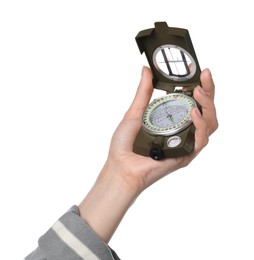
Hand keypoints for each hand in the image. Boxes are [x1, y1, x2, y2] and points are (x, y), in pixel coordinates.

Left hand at [107, 66, 217, 191]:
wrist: (120, 166)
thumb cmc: (126, 144)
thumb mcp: (136, 112)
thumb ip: (144, 92)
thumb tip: (146, 70)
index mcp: (173, 120)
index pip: (193, 102)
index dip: (201, 87)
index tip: (200, 72)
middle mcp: (182, 131)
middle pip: (206, 111)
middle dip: (209, 92)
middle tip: (204, 77)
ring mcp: (186, 143)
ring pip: (210, 124)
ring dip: (208, 106)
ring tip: (199, 92)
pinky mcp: (186, 154)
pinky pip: (201, 139)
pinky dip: (201, 125)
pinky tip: (194, 113)